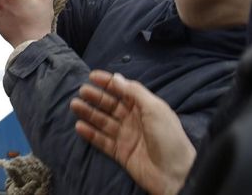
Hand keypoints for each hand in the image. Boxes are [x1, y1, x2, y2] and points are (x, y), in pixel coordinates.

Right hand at [70, 70, 194, 194]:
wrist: (175, 175)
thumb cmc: (169, 138)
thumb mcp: (155, 109)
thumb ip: (135, 92)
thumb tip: (117, 77)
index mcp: (145, 107)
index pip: (123, 91)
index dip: (109, 82)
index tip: (92, 76)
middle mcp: (134, 120)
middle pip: (111, 105)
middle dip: (96, 97)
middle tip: (82, 91)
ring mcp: (126, 136)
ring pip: (103, 121)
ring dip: (89, 113)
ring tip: (75, 105)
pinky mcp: (121, 153)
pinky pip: (102, 141)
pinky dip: (90, 134)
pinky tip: (80, 127)